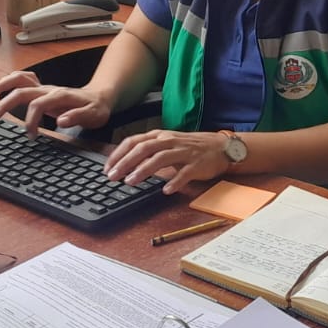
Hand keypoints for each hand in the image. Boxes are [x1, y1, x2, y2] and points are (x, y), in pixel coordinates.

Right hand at [0, 71, 111, 133]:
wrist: (100, 97)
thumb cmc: (95, 108)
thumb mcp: (93, 116)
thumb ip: (77, 117)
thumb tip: (61, 121)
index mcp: (60, 95)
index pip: (37, 104)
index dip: (30, 120)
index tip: (31, 136)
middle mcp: (49, 89)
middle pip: (22, 90)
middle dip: (4, 103)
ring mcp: (44, 87)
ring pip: (18, 79)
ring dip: (2, 86)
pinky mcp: (41, 90)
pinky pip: (21, 80)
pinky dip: (8, 84)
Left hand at [104, 129, 230, 193]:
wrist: (220, 147)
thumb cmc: (189, 148)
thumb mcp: (166, 144)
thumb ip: (148, 151)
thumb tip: (125, 163)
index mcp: (160, 136)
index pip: (134, 141)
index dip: (119, 154)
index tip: (107, 168)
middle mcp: (170, 141)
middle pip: (144, 149)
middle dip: (126, 163)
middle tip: (113, 177)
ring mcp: (184, 152)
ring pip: (160, 159)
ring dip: (144, 170)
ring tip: (131, 182)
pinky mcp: (197, 164)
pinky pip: (184, 173)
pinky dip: (174, 182)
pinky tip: (165, 190)